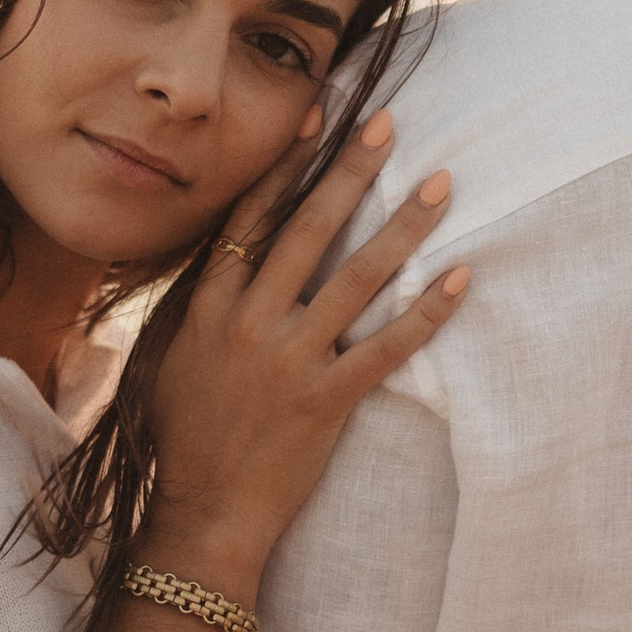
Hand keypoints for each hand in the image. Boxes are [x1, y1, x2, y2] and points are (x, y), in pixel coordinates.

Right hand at [138, 114, 465, 591]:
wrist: (201, 514)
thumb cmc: (185, 441)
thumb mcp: (171, 360)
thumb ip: (200, 306)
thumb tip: (222, 259)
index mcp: (209, 307)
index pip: (253, 217)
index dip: (288, 164)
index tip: (319, 117)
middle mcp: (249, 323)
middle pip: (309, 229)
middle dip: (350, 171)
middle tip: (388, 124)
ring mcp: (289, 361)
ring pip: (356, 278)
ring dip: (403, 226)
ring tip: (441, 184)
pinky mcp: (325, 401)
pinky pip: (387, 347)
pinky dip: (426, 312)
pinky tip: (460, 278)